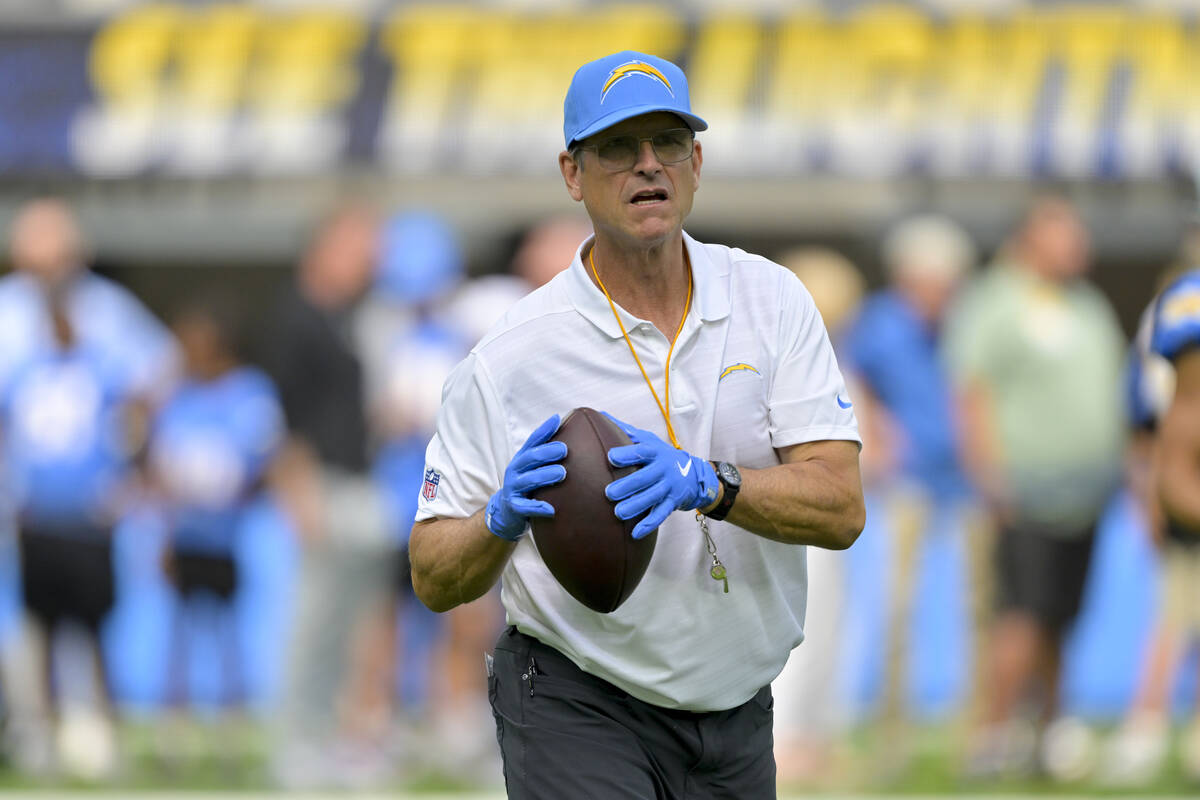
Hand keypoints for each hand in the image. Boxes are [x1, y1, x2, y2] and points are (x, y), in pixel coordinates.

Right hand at [485, 414, 567, 540]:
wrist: (506, 511)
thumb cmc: (527, 485)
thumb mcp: (533, 467)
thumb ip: (547, 454)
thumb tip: (571, 437)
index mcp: (522, 458)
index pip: (532, 441)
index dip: (544, 430)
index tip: (557, 419)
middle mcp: (516, 470)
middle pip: (530, 458)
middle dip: (547, 452)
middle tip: (564, 449)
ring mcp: (513, 488)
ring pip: (529, 480)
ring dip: (545, 476)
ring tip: (562, 473)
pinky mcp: (514, 506)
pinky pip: (526, 507)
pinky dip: (538, 507)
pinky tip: (551, 509)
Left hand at [602, 412, 719, 538]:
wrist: (693, 473)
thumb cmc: (661, 455)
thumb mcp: (648, 440)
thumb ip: (624, 430)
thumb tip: (599, 414)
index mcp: (655, 452)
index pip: (641, 452)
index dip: (627, 454)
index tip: (610, 456)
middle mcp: (663, 469)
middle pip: (645, 478)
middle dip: (628, 486)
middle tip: (609, 493)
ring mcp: (669, 487)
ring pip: (652, 497)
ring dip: (636, 506)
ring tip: (618, 513)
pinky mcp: (672, 503)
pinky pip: (660, 515)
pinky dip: (648, 525)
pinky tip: (634, 534)